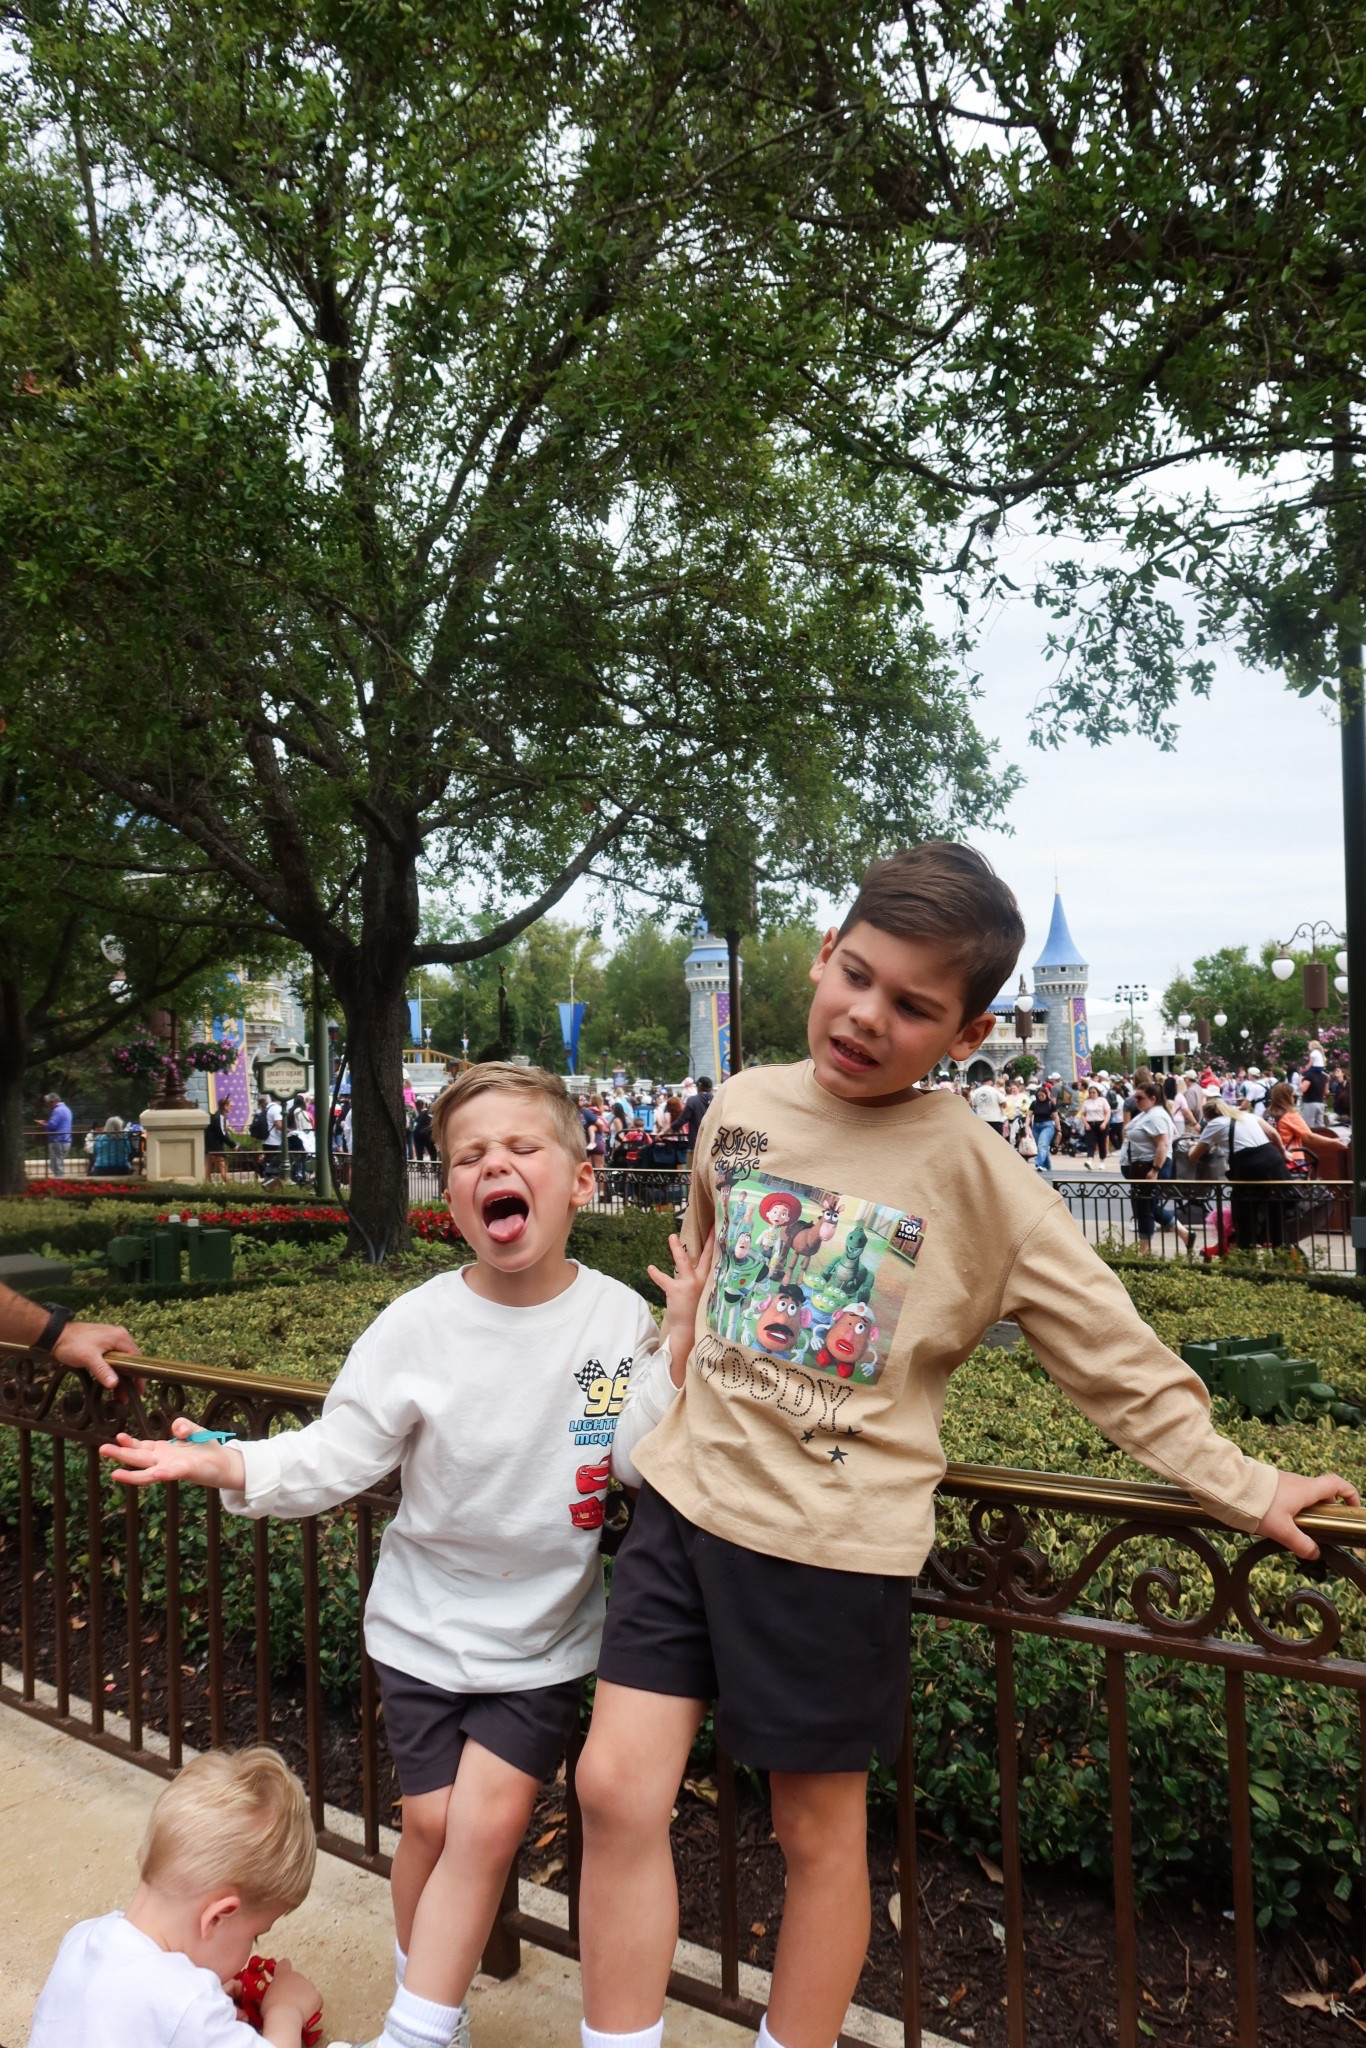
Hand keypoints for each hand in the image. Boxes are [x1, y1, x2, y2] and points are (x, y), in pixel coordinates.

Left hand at [52, 1320, 138, 1393]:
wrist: (56, 1335)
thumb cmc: (73, 1344)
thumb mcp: (88, 1358)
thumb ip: (102, 1370)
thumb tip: (114, 1385)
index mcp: (121, 1337)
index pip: (136, 1358)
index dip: (138, 1376)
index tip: (138, 1392)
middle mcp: (120, 1337)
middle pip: (130, 1361)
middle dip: (129, 1380)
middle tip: (126, 1397)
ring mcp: (112, 1340)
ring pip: (122, 1361)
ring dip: (121, 1377)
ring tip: (118, 1395)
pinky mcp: (104, 1344)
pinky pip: (114, 1359)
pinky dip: (114, 1372)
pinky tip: (110, 1383)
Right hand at [100, 1416, 245, 1491]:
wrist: (223, 1463)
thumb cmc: (205, 1448)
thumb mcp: (193, 1430)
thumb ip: (183, 1425)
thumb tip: (176, 1428)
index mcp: (162, 1450)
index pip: (141, 1447)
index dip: (129, 1443)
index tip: (117, 1437)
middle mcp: (163, 1461)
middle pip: (138, 1459)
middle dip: (120, 1455)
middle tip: (102, 1450)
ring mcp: (172, 1468)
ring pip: (147, 1473)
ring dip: (131, 1475)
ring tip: (115, 1473)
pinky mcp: (185, 1471)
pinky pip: (172, 1473)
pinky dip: (163, 1474)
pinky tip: (156, 1473)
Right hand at [260, 1958, 320, 2042]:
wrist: (285, 2017)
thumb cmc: (272, 2010)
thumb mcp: (263, 2000)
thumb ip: (266, 1994)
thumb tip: (264, 1998)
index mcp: (282, 1974)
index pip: (284, 1964)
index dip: (283, 1970)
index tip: (282, 1977)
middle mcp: (297, 1976)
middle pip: (296, 1980)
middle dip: (292, 1989)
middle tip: (286, 2002)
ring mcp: (308, 1985)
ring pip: (306, 1990)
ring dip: (302, 1998)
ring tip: (294, 2011)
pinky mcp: (316, 1996)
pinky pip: (316, 2001)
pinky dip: (312, 2007)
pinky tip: (305, 2014)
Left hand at [648, 1230, 714, 1385]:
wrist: (690, 1332)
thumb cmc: (697, 1313)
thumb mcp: (705, 1296)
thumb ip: (705, 1282)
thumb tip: (703, 1269)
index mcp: (711, 1281)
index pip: (717, 1260)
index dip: (718, 1244)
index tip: (721, 1230)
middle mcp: (703, 1280)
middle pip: (707, 1256)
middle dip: (709, 1241)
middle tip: (712, 1226)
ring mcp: (690, 1284)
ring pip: (683, 1261)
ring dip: (676, 1249)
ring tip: (671, 1236)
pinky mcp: (676, 1290)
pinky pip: (664, 1279)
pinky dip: (656, 1274)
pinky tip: (651, 1268)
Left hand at [1255, 1469, 1360, 1560]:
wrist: (1230, 1487)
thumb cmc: (1259, 1506)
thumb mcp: (1282, 1530)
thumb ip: (1300, 1544)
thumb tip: (1314, 1553)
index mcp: (1307, 1489)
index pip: (1337, 1484)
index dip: (1350, 1494)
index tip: (1352, 1509)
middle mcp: (1298, 1482)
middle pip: (1321, 1493)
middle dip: (1326, 1510)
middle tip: (1322, 1529)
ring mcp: (1284, 1481)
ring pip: (1304, 1495)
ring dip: (1308, 1511)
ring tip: (1299, 1531)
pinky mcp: (1271, 1485)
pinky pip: (1289, 1496)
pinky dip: (1293, 1508)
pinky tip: (1281, 1524)